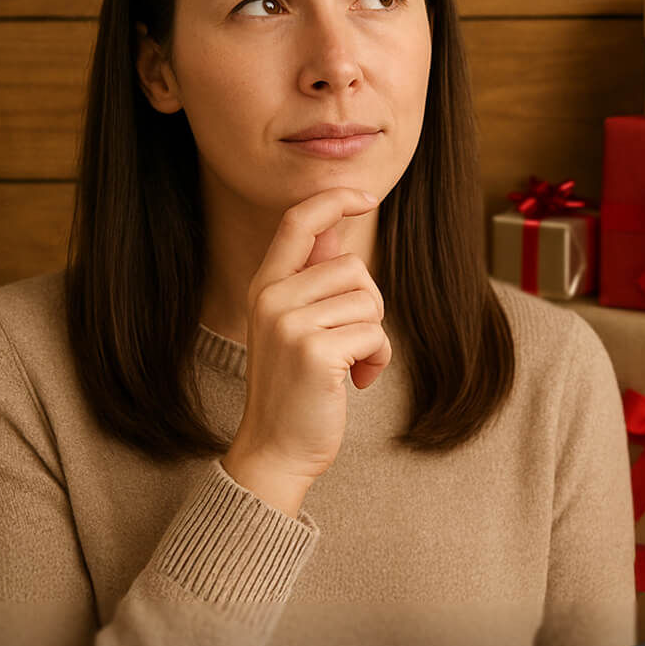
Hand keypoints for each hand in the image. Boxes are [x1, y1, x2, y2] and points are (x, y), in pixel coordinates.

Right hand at [227, 186, 389, 483]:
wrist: (276, 449)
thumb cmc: (296, 388)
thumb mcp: (295, 325)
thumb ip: (312, 278)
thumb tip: (335, 226)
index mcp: (266, 286)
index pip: (298, 221)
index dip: (333, 200)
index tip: (366, 196)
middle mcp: (272, 298)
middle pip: (353, 266)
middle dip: (369, 303)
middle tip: (353, 341)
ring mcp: (290, 323)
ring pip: (369, 299)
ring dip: (374, 335)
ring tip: (352, 364)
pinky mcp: (315, 351)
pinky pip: (375, 333)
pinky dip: (378, 359)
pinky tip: (358, 381)